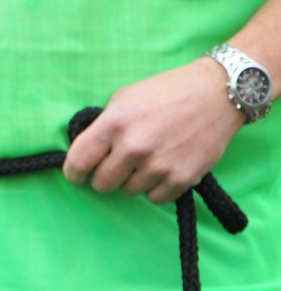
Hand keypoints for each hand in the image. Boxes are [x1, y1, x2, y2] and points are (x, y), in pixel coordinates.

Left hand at [63, 57, 243, 203]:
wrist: (218, 93)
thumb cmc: (166, 92)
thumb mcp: (124, 99)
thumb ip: (102, 127)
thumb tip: (85, 153)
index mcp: (114, 124)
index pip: (78, 163)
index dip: (74, 173)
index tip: (78, 175)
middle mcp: (134, 146)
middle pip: (101, 184)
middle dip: (105, 176)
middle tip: (119, 164)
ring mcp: (158, 164)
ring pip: (127, 191)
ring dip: (133, 180)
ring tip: (148, 159)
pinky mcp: (181, 178)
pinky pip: (154, 198)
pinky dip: (156, 187)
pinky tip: (163, 168)